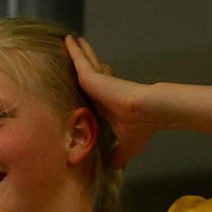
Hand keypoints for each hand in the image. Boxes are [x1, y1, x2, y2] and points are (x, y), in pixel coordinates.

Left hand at [65, 35, 154, 169]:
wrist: (144, 112)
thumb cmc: (138, 129)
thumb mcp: (125, 147)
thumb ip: (118, 156)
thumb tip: (115, 171)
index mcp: (105, 106)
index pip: (94, 95)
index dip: (88, 91)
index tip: (79, 89)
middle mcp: (101, 91)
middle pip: (88, 74)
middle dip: (82, 64)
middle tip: (71, 54)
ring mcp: (97, 81)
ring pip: (84, 63)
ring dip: (78, 52)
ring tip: (70, 41)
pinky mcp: (92, 75)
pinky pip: (78, 59)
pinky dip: (73, 50)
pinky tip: (67, 39)